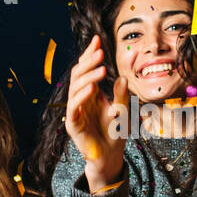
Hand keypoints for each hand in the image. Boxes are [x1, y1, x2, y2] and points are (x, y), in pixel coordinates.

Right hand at [65, 35, 127, 190]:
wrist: (110, 156)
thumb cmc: (115, 133)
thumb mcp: (123, 110)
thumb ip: (122, 94)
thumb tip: (123, 77)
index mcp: (89, 93)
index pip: (86, 69)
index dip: (90, 54)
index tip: (97, 40)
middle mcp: (80, 99)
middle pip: (78, 74)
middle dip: (88, 62)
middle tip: (100, 52)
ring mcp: (74, 111)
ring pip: (75, 88)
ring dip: (88, 77)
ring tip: (101, 69)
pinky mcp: (73, 124)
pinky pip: (73, 107)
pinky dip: (82, 96)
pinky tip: (91, 88)